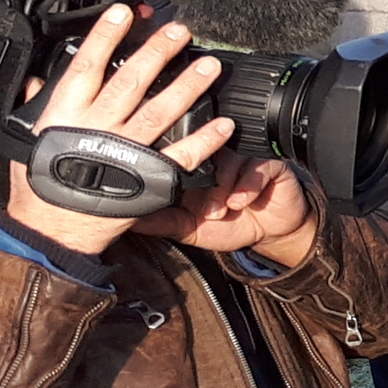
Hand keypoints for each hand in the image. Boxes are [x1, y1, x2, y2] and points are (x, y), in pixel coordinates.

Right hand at [5, 6, 232, 261]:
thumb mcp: (27, 138)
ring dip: (189, 87)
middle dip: (157, 53)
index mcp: (66, 115)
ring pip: (162, 112)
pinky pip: (182, 154)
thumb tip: (39, 80)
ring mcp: (126, 151)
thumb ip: (38, 105)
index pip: (87, 66)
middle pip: (132, 81)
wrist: (54, 229)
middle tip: (180, 31)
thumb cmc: (41, 183)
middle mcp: (98, 128)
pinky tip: (226, 124)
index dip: (105, 37)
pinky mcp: (149, 176)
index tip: (123, 13)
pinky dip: (206, 139)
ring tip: (210, 65)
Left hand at [137, 151, 317, 269]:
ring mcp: (242, 155)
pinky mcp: (269, 160)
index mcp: (192, 166)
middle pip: (199, 154)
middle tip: (204, 212)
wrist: (270, 233)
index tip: (174, 197)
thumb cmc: (227, 225)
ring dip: (222, 188)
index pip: (175, 157)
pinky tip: (241, 202)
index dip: (173, 173)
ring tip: (222, 210)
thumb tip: (117, 216)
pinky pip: (254, 165)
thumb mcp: (185, 227)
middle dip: (199, 185)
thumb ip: (156, 219)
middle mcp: (216, 154)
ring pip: (226, 159)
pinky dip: (246, 186)